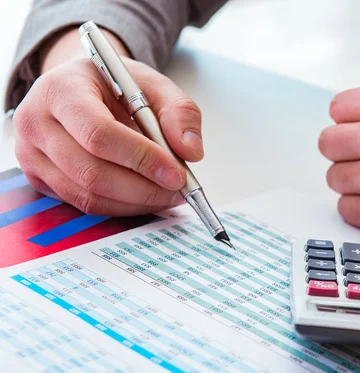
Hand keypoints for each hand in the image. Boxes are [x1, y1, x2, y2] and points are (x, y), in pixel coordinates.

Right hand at [13, 29, 203, 215]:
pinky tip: (145, 197)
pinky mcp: (39, 179)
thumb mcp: (151, 83)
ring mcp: (31, 155)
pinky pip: (84, 205)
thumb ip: (179, 111)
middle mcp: (35, 123)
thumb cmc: (112, 85)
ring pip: (88, 196)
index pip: (99, 134)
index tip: (176, 173)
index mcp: (60, 90)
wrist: (78, 88)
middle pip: (92, 172)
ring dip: (136, 202)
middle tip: (178, 189)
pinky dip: (122, 207)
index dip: (141, 159)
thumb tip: (191, 151)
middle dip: (143, 188)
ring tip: (168, 194)